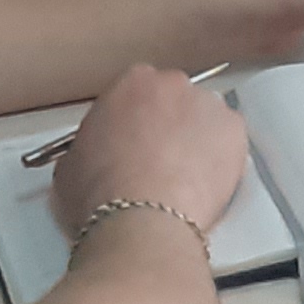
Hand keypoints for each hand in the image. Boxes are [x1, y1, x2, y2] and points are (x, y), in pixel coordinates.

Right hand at [50, 61, 249, 241]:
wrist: (141, 220)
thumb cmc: (101, 194)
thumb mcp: (70, 166)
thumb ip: (86, 148)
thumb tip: (89, 160)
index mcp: (132, 83)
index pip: (138, 94)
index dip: (136, 123)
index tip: (135, 144)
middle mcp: (173, 84)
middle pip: (174, 102)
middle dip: (168, 127)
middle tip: (159, 163)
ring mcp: (207, 104)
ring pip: (204, 120)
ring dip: (196, 142)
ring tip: (183, 181)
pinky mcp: (234, 130)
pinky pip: (229, 141)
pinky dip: (221, 159)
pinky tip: (204, 185)